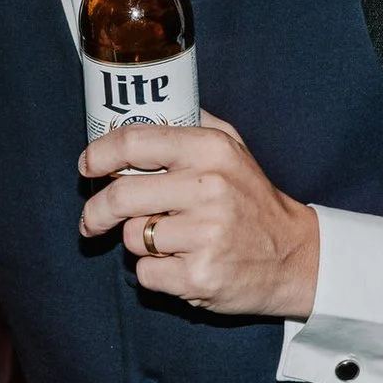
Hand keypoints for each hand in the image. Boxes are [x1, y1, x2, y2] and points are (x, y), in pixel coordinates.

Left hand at [78, 111, 319, 320]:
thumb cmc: (252, 200)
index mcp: (210, 150)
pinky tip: (182, 264)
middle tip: (92, 221)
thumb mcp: (233, 148)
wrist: (295, 257)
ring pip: (132, 237)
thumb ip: (191, 123)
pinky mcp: (199, 275)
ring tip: (171, 240)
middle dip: (96, 211)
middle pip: (120, 196)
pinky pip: (145, 272)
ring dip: (139, 241)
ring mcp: (204, 235)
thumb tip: (141, 107)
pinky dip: (154, 273)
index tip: (87, 167)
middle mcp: (208, 188)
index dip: (99, 154)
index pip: (133, 143)